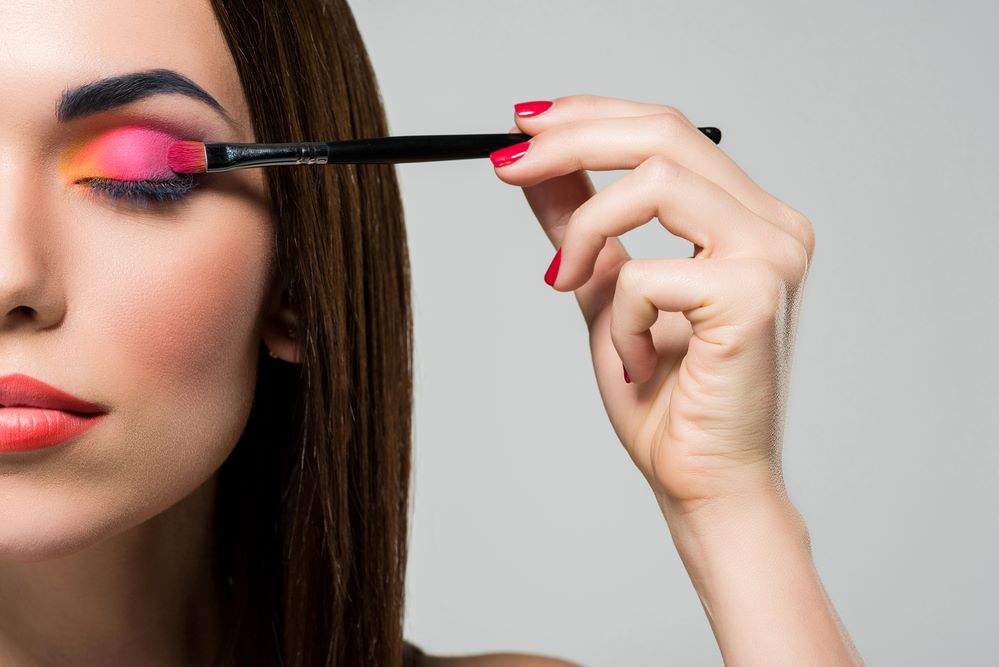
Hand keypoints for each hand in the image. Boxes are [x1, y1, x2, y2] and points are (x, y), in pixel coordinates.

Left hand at [491, 95, 814, 516]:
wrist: (704, 481)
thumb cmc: (666, 398)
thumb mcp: (607, 291)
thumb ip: (580, 224)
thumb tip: (537, 165)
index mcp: (748, 218)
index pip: (668, 131)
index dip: (590, 115)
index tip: (523, 124)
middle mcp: (773, 225)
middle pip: (664, 133)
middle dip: (571, 140)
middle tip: (507, 163)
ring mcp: (774, 255)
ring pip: (655, 182)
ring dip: (587, 231)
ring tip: (566, 284)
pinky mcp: (754, 295)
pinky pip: (649, 273)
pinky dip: (620, 317)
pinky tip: (634, 360)